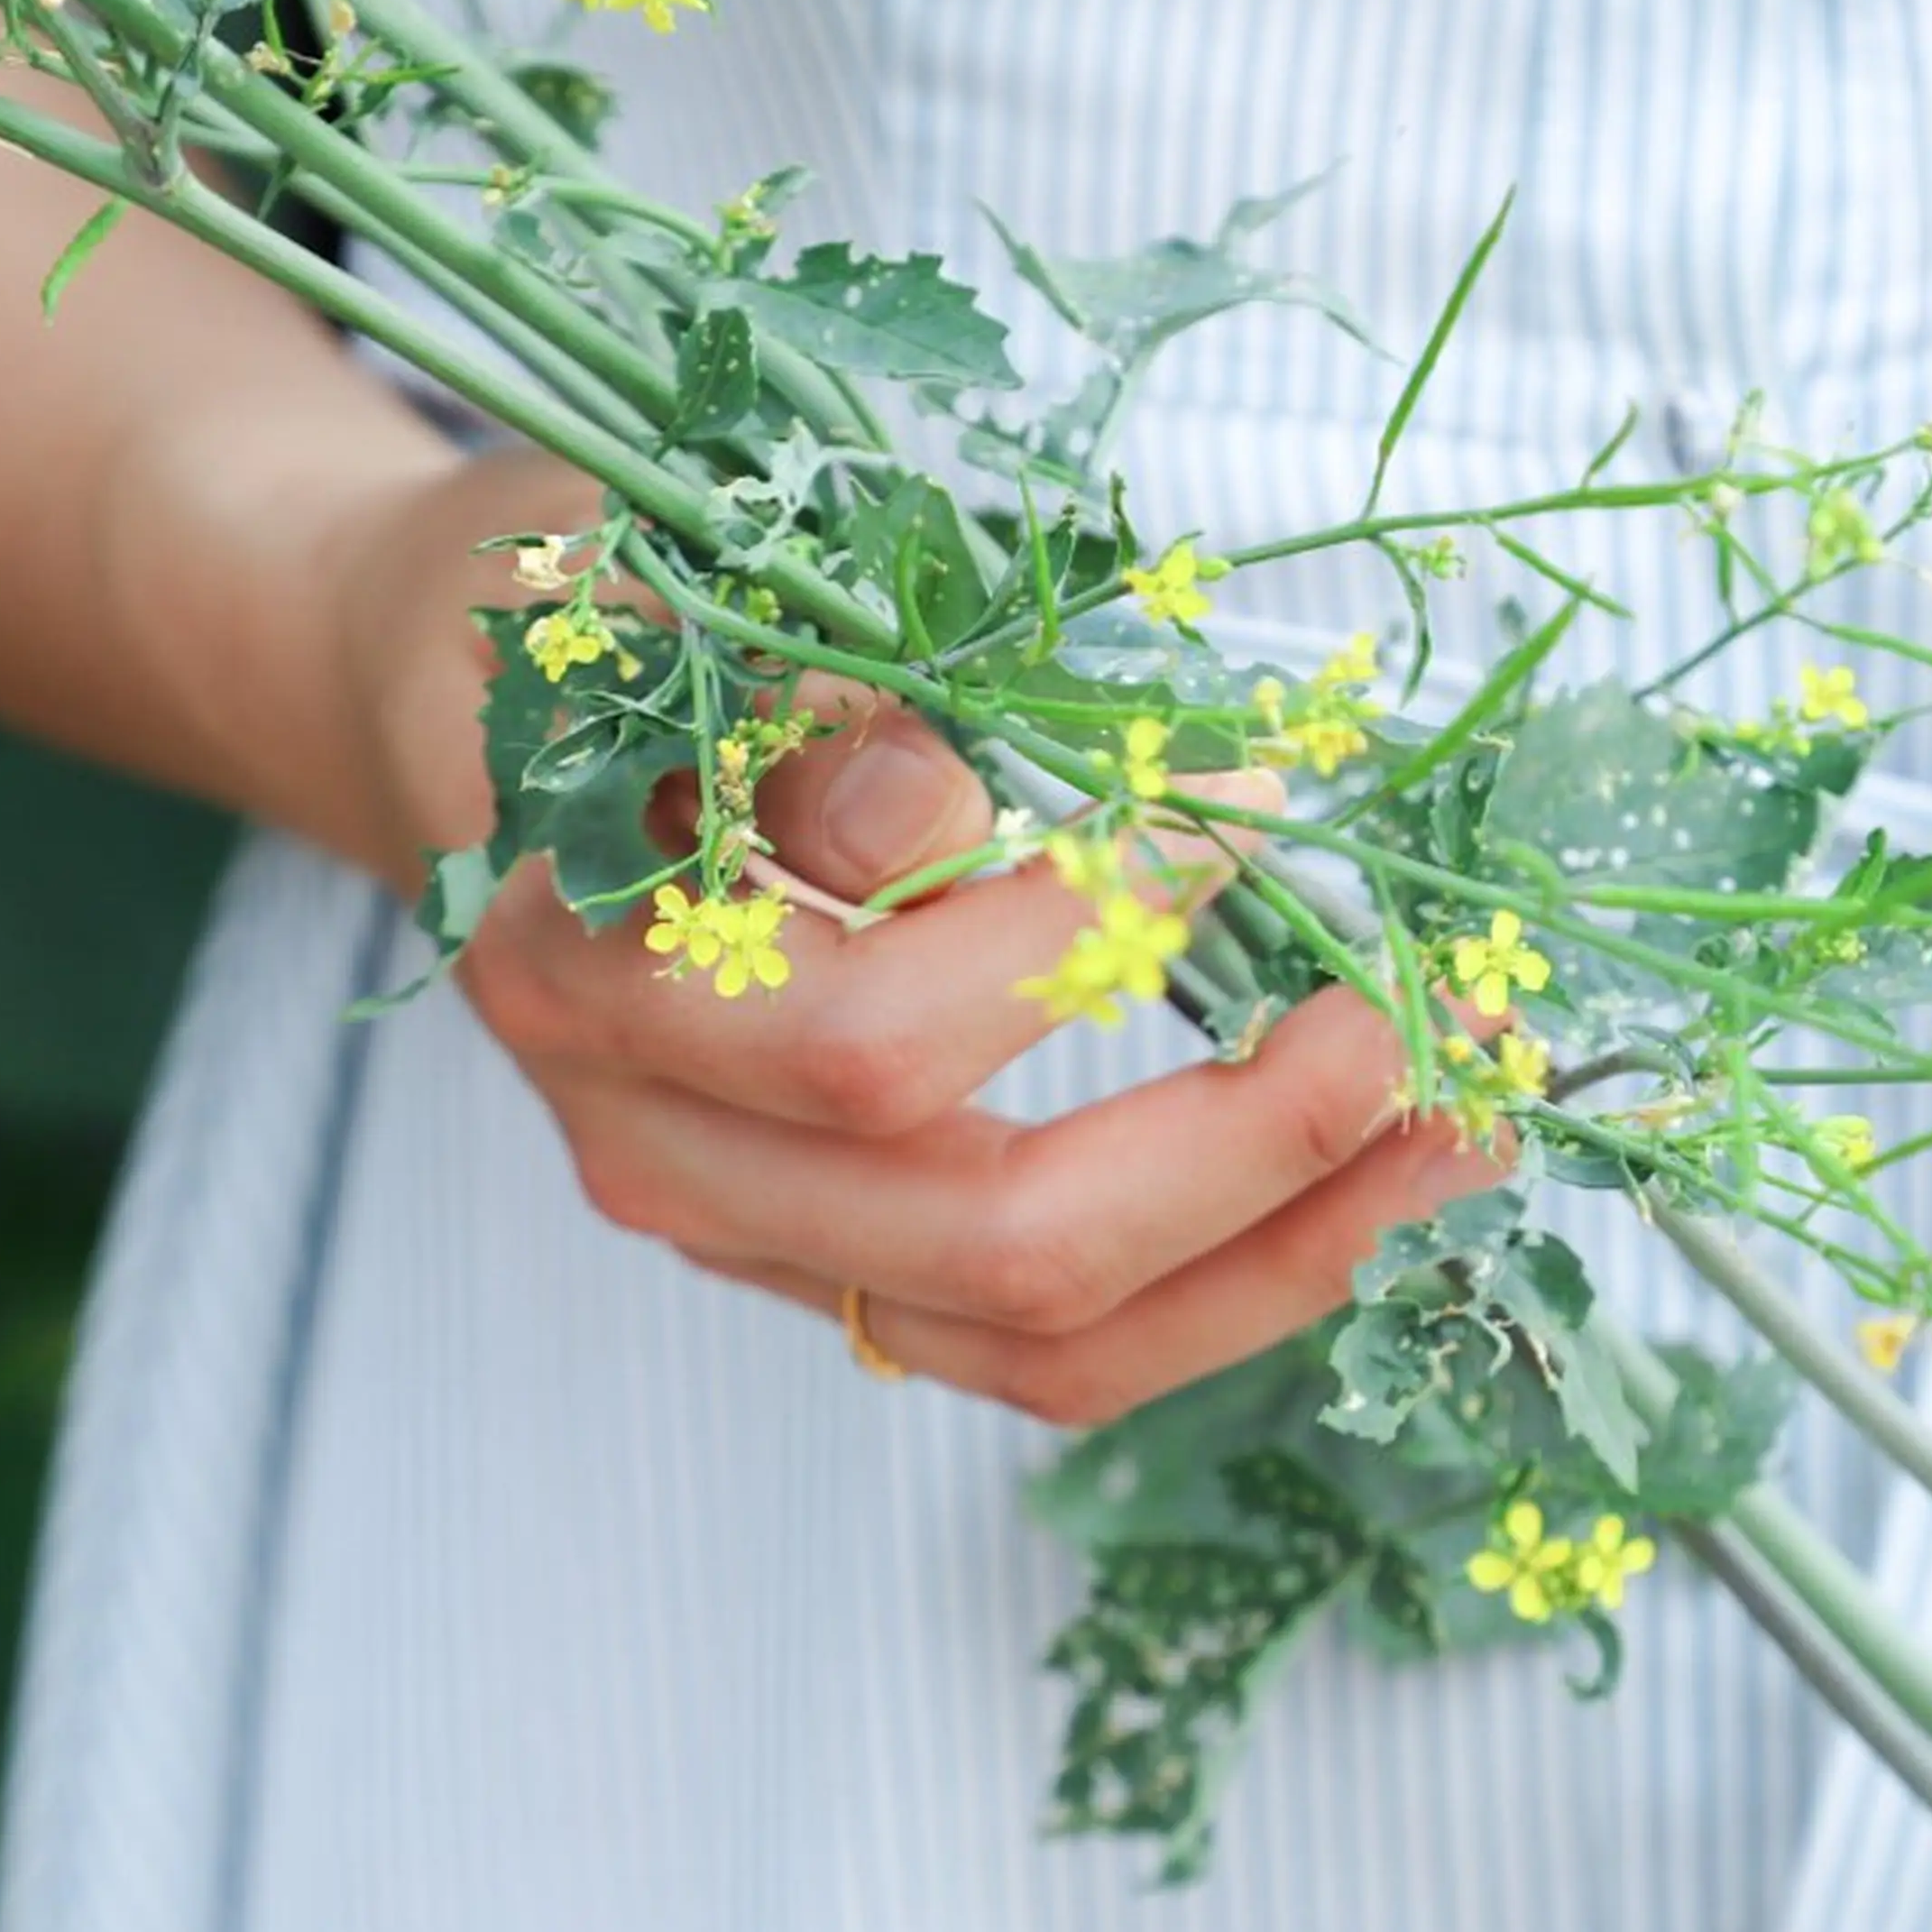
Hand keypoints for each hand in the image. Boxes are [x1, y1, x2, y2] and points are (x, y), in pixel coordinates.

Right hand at [332, 451, 1499, 1422]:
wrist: (462, 725)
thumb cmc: (563, 617)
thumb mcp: (646, 584)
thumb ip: (794, 709)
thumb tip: (949, 823)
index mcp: (594, 981)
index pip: (877, 1036)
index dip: (1094, 936)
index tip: (1252, 800)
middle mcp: (663, 1154)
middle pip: (990, 1243)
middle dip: (1247, 1148)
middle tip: (1420, 1023)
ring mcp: (756, 1238)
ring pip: (1045, 1345)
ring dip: (1289, 1248)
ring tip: (1469, 1129)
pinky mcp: (844, 1267)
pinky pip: (1054, 1347)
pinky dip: (1233, 1278)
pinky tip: (1367, 1184)